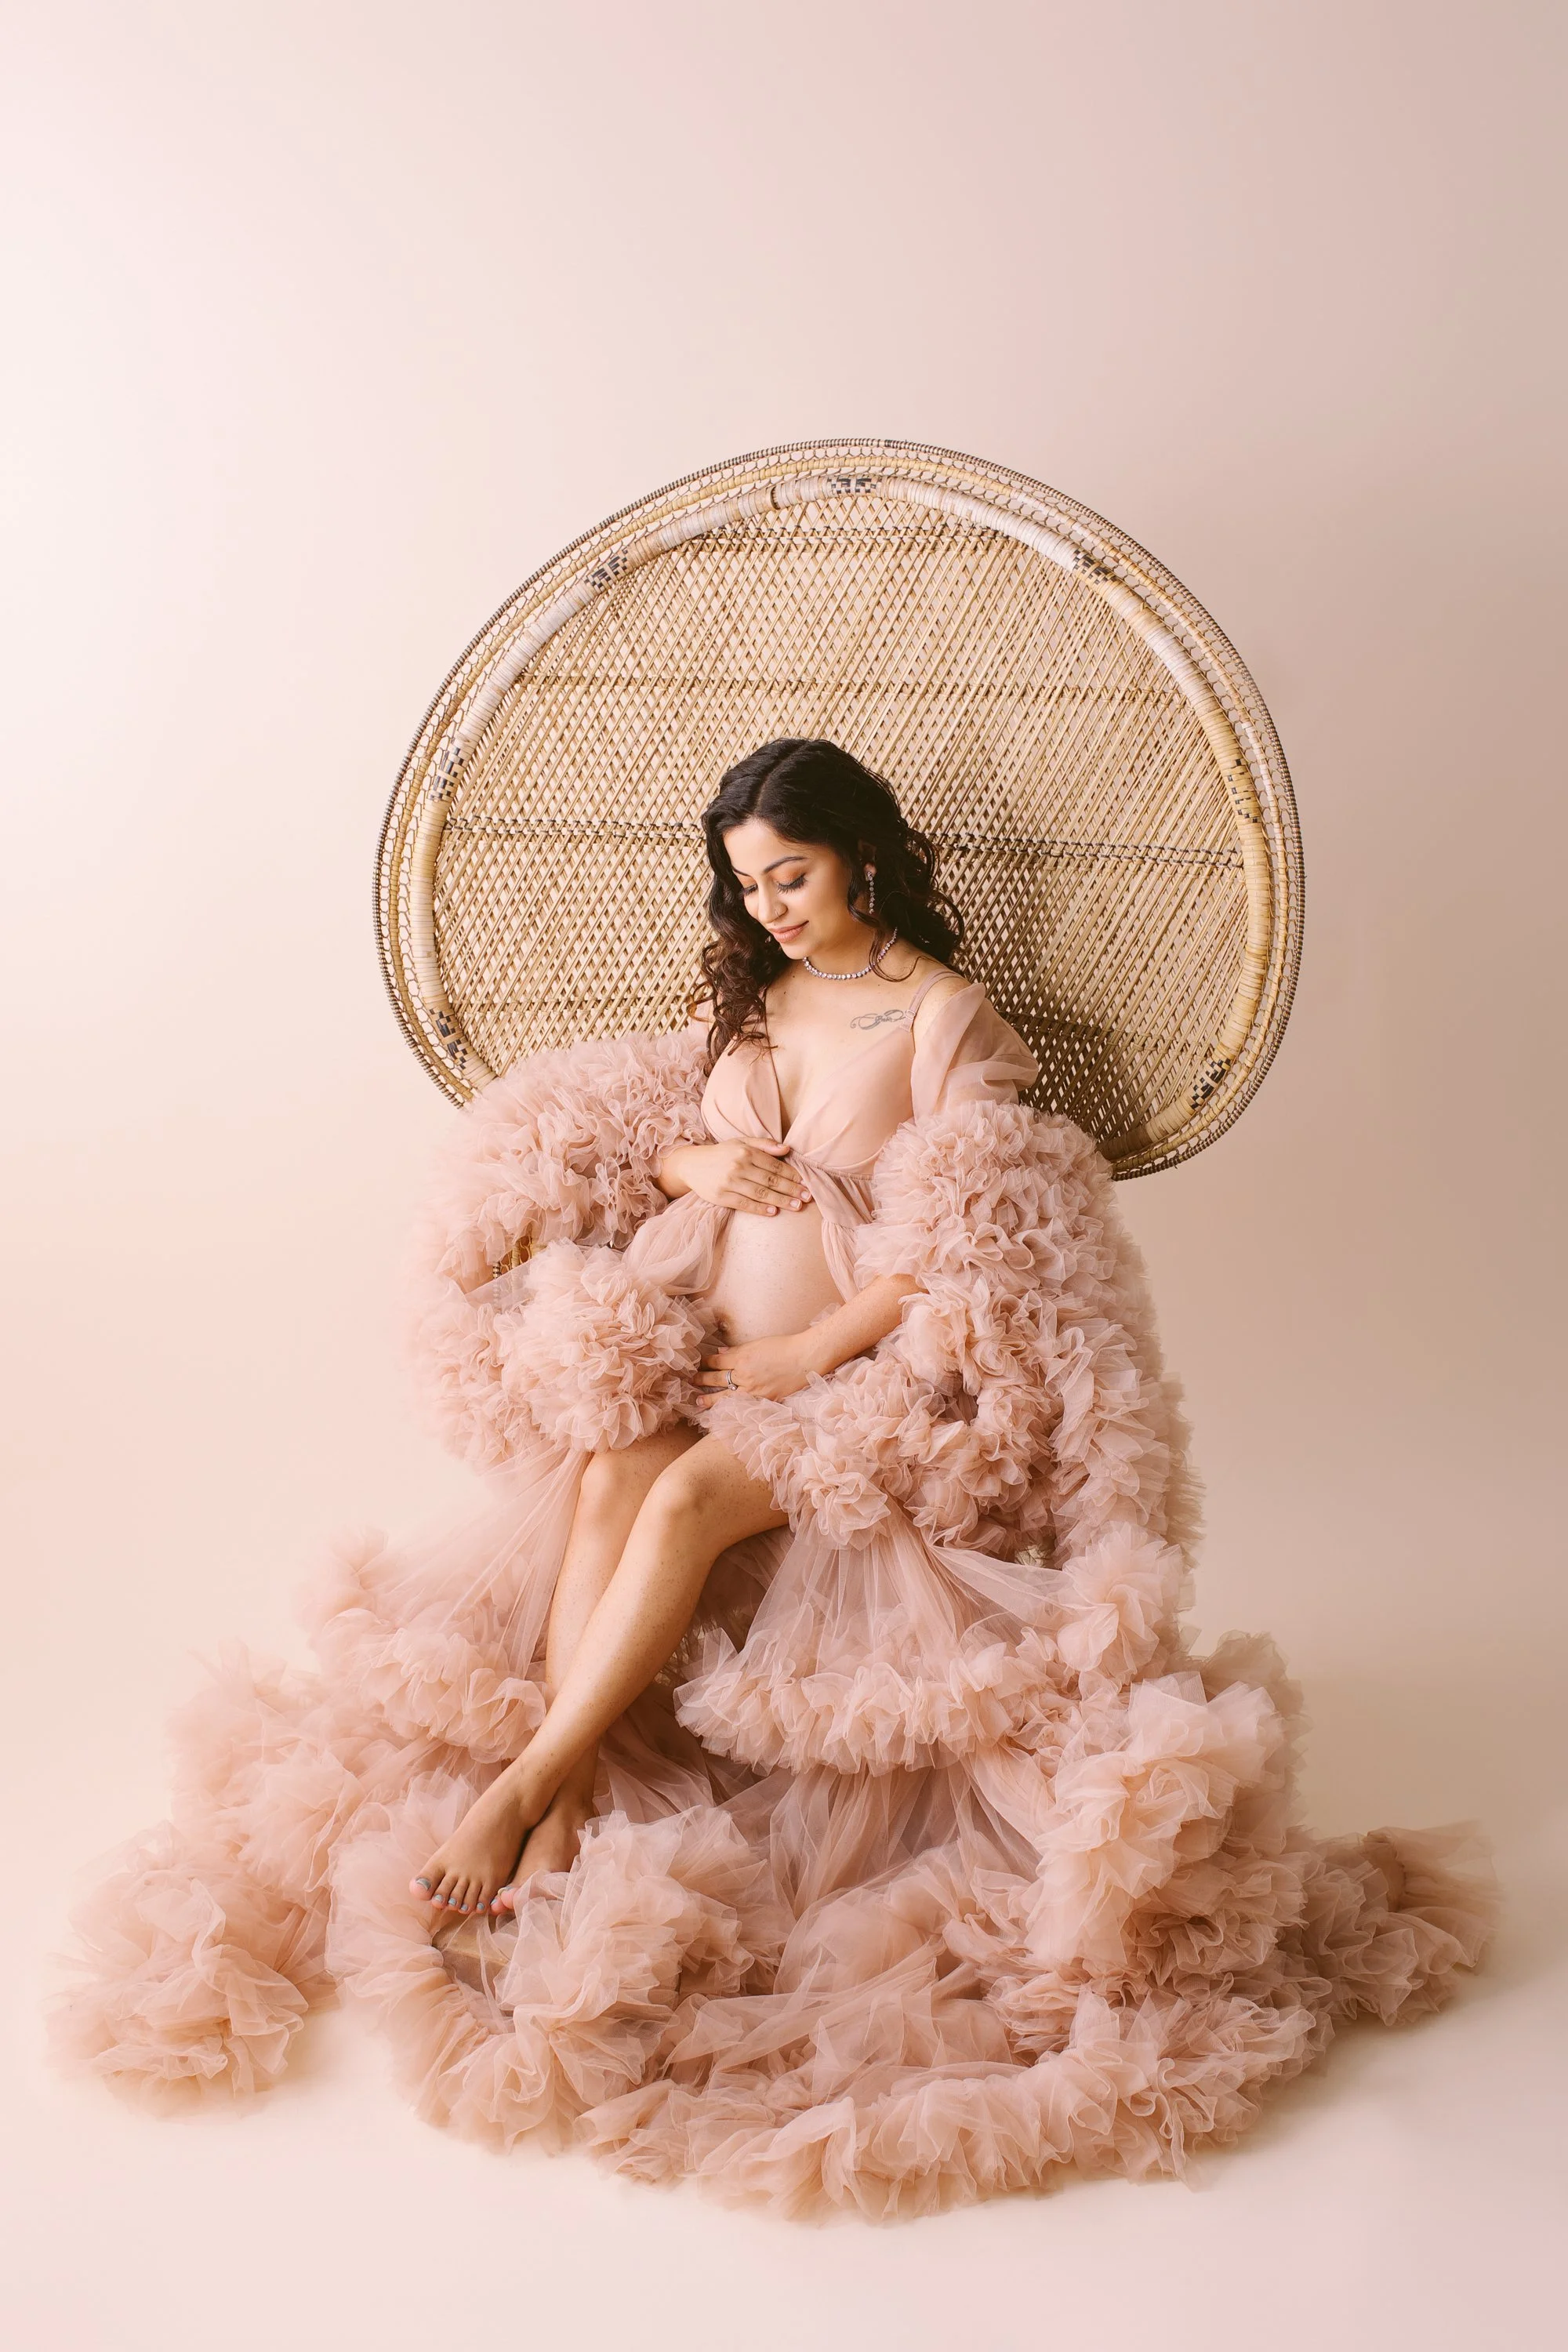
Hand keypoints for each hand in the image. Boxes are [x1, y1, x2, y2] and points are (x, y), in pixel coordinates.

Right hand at [662, 1139, 807, 1214]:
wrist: (691, 1165)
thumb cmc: (721, 1154)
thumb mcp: (740, 1142)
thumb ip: (764, 1144)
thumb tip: (787, 1150)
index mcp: (745, 1152)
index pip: (774, 1165)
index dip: (792, 1175)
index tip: (805, 1182)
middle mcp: (738, 1166)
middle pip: (770, 1180)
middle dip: (791, 1189)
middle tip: (807, 1197)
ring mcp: (729, 1182)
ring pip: (760, 1193)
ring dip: (781, 1201)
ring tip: (797, 1206)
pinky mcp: (721, 1196)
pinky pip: (745, 1204)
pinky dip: (760, 1208)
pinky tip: (773, 1212)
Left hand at [696, 1331, 824, 1400]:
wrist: (806, 1359)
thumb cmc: (784, 1347)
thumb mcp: (758, 1344)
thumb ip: (737, 1351)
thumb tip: (720, 1353)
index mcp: (742, 1359)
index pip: (716, 1362)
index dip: (704, 1362)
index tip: (697, 1364)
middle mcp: (744, 1376)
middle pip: (717, 1379)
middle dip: (702, 1380)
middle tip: (691, 1381)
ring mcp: (753, 1390)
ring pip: (725, 1396)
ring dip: (710, 1398)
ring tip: (698, 1401)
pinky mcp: (763, 1400)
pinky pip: (741, 1405)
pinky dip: (729, 1408)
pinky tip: (722, 1410)